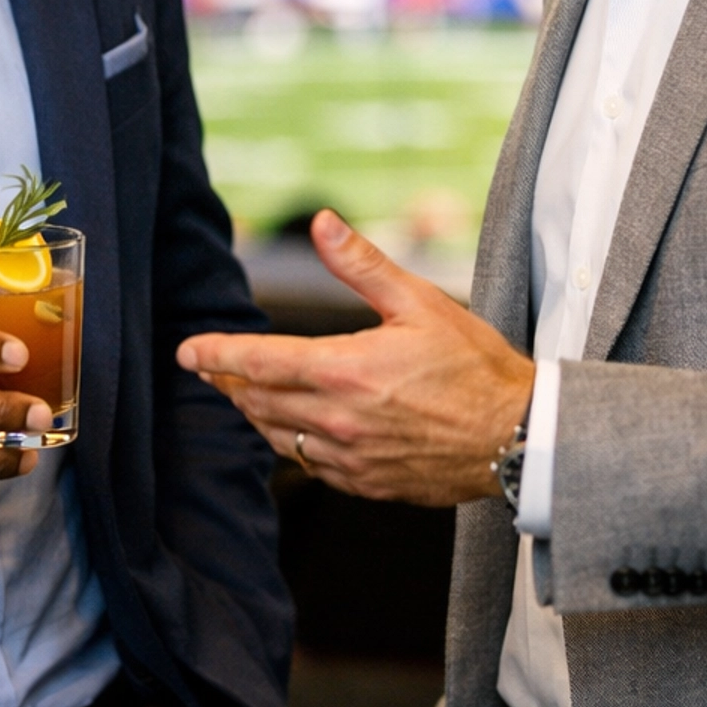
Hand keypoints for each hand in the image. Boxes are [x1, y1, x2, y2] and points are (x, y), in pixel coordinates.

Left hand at [179, 209, 533, 507]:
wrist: (516, 436)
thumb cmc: (474, 367)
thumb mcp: (420, 302)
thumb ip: (362, 264)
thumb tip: (322, 224)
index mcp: (345, 371)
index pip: (259, 363)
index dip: (217, 356)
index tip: (189, 352)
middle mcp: (338, 419)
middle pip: (258, 402)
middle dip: (229, 383)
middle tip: (210, 369)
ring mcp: (350, 457)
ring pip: (278, 437)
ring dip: (255, 413)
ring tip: (244, 394)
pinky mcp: (365, 482)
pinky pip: (309, 465)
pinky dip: (290, 443)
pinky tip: (293, 429)